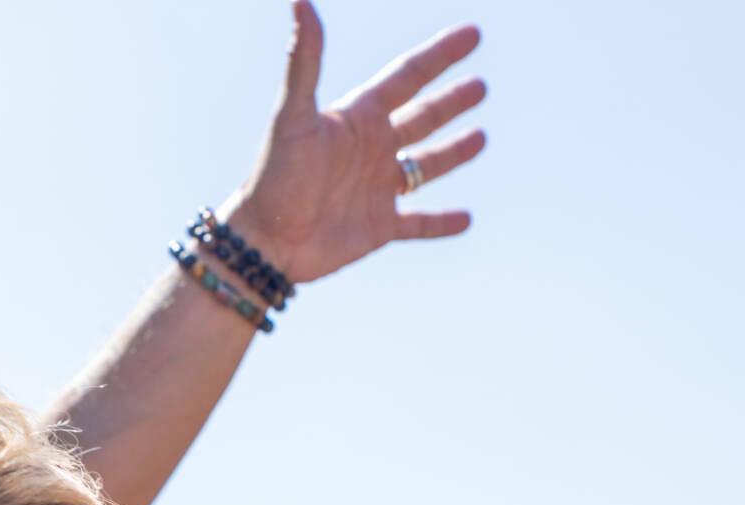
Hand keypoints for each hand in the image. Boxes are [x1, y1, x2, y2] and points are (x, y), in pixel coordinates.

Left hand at [221, 1, 486, 283]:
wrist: (264, 241)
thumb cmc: (275, 176)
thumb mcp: (293, 115)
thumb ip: (304, 61)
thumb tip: (299, 0)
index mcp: (357, 118)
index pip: (408, 76)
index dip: (441, 55)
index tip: (472, 35)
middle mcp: (370, 150)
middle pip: (421, 119)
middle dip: (450, 103)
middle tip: (481, 87)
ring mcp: (376, 189)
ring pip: (424, 167)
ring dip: (452, 153)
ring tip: (480, 138)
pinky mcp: (378, 228)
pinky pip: (418, 224)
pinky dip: (441, 222)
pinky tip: (465, 219)